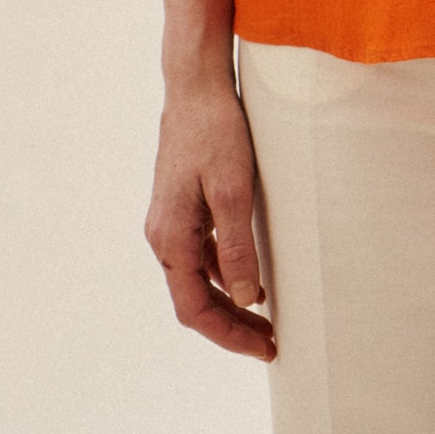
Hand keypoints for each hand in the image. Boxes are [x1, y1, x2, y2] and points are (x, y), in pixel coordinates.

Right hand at [144, 72, 276, 359]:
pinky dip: (224, 273)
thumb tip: (244, 298)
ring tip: (265, 317)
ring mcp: (170, 221)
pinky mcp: (182, 206)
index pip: (195, 309)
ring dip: (228, 302)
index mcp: (170, 238)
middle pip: (194, 300)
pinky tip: (250, 274)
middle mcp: (163, 236)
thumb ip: (236, 247)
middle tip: (271, 341)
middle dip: (231, 325)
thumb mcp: (234, 190)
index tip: (265, 346)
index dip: (229, 335)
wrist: (196, 87)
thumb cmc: (215, 132)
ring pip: (196, 279)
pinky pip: (200, 255)